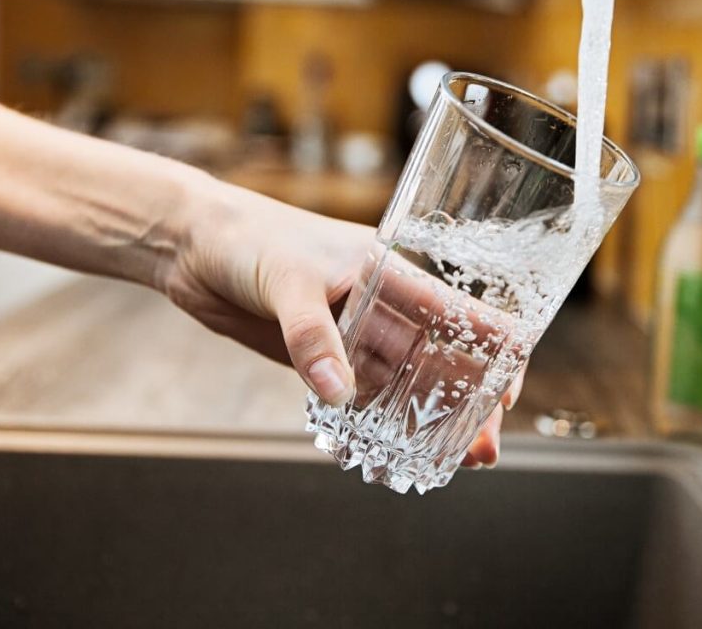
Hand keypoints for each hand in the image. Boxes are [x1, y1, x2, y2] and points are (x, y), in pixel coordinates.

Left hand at [160, 179, 521, 466]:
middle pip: (439, 360)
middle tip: (480, 451)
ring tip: (447, 463)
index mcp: (392, 272)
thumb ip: (312, 335)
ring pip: (403, 384)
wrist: (194, 244)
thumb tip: (340, 392)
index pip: (461, 312)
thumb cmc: (250, 238)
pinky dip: (373, 423)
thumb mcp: (288, 279)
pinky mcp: (319, 357)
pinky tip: (387, 453)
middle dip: (464, 404)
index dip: (494, 350)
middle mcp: (382, 306)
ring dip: (424, 422)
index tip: (507, 392)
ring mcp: (352, 334)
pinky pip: (356, 395)